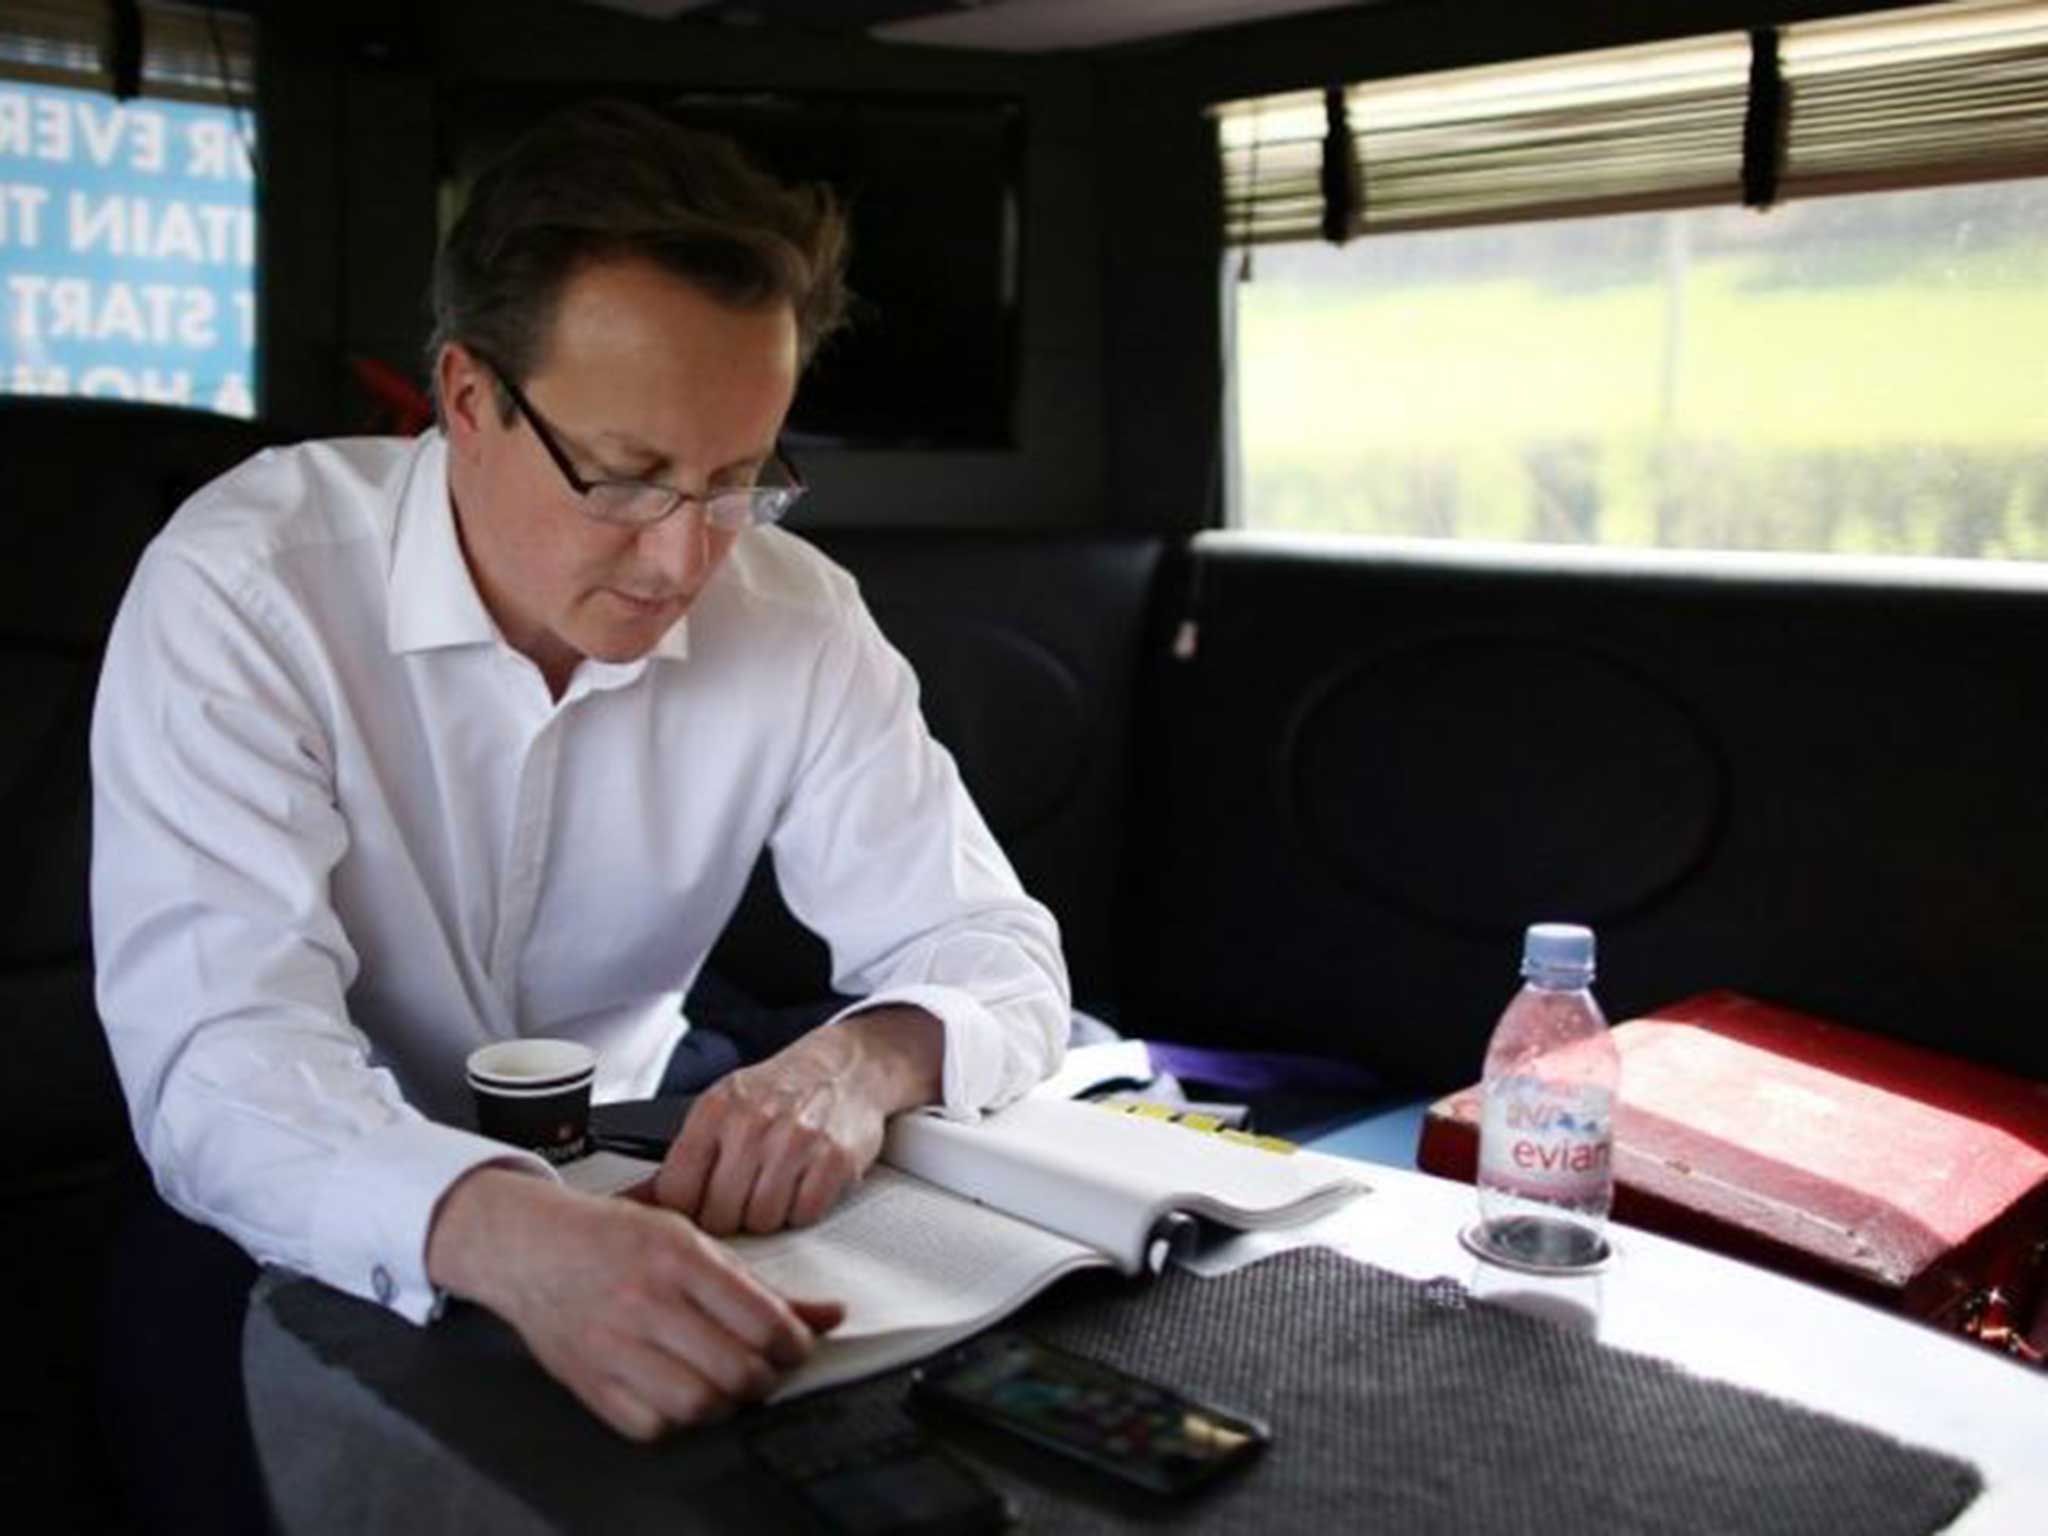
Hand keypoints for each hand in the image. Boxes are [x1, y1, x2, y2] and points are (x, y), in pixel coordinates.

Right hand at [426, 1166, 843, 1439]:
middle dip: (767, 1377)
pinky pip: (652, 1425)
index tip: (796, 1347)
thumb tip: (828, 1316)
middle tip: (766, 1368)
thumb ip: (759, 1285)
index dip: (794, 1345)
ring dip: (726, 1402)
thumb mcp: (692, 1238)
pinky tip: (681, 1393)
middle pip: (736, 1369)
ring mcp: (614, 1346)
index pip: (761, 1321)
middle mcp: (646, 1302)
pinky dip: (678, 1419)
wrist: (531, 1248)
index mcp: (678, 1258)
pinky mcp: (590, 1382)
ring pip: (698, 1403)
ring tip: (727, 1382)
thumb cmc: (614, 1237)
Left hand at [655, 1006, 942, 1236]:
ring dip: (769, 1213)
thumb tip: (635, 1201)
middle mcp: (753, 1124)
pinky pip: (804, 1214)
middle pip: (720, 1215)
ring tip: (776, 1183)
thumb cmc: (777, 1092)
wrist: (845, 1067)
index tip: (698, 1207)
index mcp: (715, 1110)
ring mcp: (796, 1141)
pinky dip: (803, 1208)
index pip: (676, 1192)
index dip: (685, 1211)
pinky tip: (804, 1182)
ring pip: (763, 1221)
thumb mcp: (721, 1106)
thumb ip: (684, 1155)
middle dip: (730, 1214)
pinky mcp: (835, 1160)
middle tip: (744, 1193)